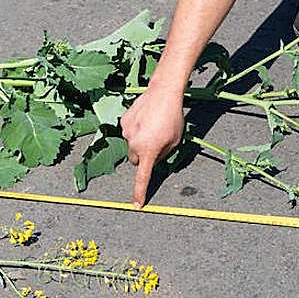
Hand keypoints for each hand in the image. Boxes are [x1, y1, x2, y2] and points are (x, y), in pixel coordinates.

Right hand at [120, 85, 184, 207]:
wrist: (163, 93)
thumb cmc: (173, 117)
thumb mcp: (175, 141)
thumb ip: (163, 155)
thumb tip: (154, 160)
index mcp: (149, 151)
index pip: (143, 177)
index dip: (140, 192)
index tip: (137, 205)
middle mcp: (134, 143)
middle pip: (135, 160)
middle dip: (143, 157)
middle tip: (155, 145)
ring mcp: (126, 132)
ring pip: (131, 145)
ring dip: (139, 142)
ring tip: (153, 127)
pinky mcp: (123, 121)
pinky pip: (128, 132)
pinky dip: (136, 130)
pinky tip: (146, 119)